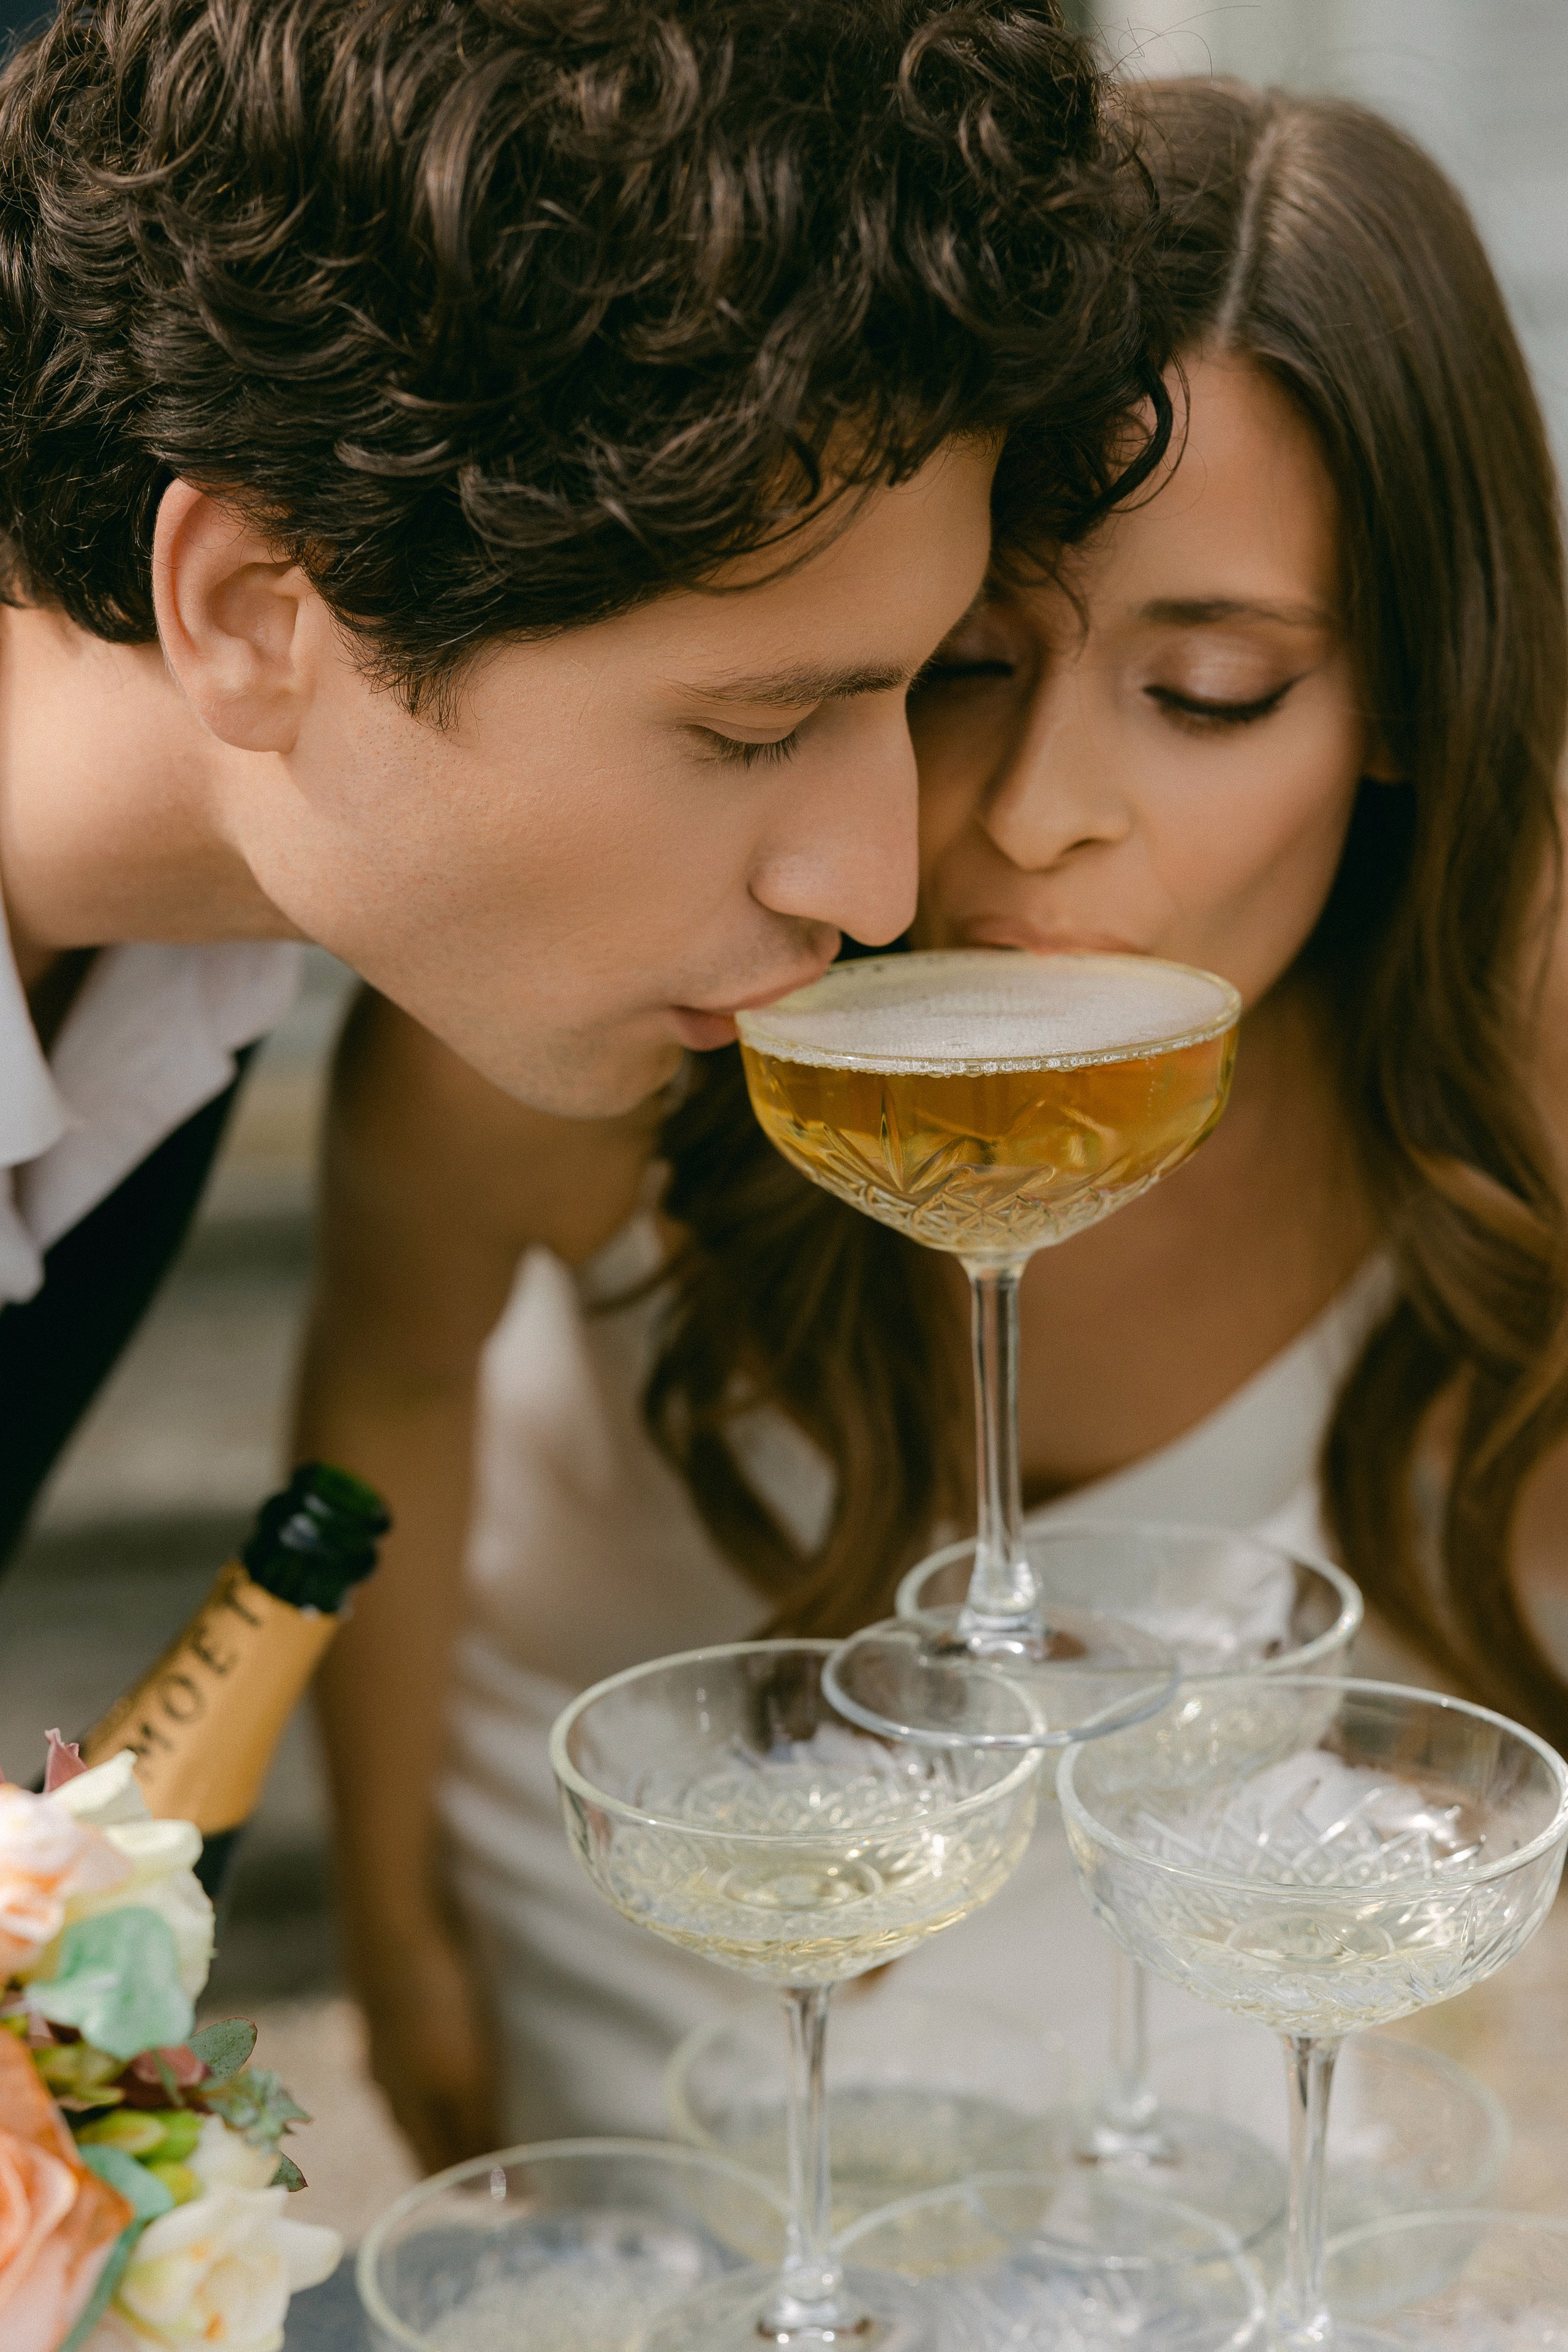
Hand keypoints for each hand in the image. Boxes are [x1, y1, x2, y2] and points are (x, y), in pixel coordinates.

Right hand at [349, 1918, 500, 2173]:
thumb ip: (474, 2130)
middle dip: (458, 2158)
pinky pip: (416, 2058)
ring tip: (483, 2121)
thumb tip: (497, 2196)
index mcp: (404, 2105)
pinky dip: (438, 2074)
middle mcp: (388, 2080)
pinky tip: (451, 2058)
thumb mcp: (461, 2073)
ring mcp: (385, 2040)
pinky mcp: (392, 2003)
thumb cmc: (434, 1997)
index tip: (514, 2203)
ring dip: (447, 2116)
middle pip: (423, 2137)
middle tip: (503, 2168)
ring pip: (416, 2096)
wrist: (393, 1914)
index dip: (470, 2189)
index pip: (435, 2169)